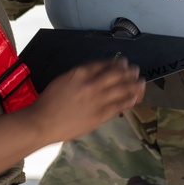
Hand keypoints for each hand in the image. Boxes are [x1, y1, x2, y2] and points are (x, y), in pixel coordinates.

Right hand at [27, 58, 145, 142]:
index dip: (115, 63)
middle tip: (135, 69)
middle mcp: (91, 83)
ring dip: (134, 84)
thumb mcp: (63, 80)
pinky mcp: (100, 114)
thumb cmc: (48, 102)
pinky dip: (129, 100)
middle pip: (116, 74)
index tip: (122, 62)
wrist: (42, 122)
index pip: (103, 64)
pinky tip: (135, 97)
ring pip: (122, 89)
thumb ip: (80, 76)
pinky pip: (119, 105)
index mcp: (80, 72)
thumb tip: (95, 75)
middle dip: (128, 71)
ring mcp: (97, 99)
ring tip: (141, 81)